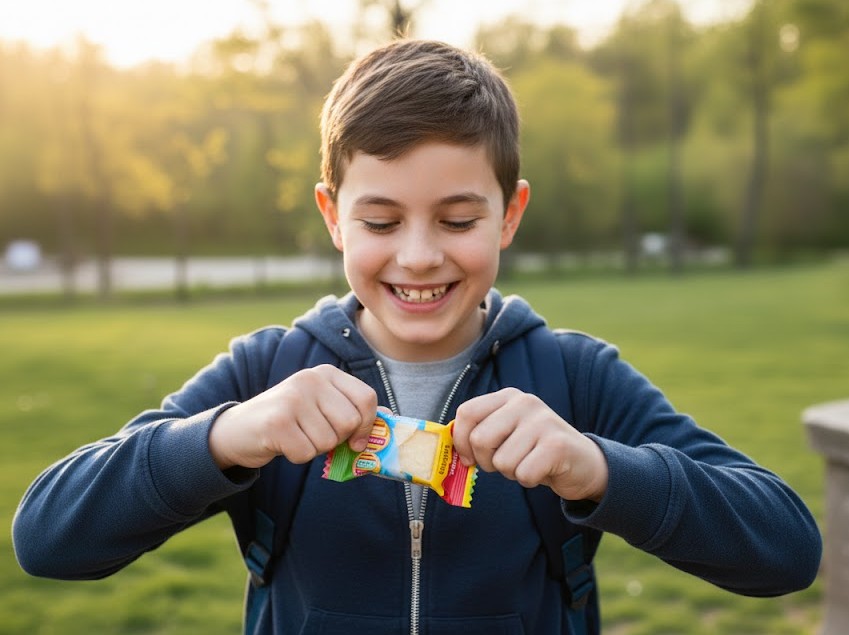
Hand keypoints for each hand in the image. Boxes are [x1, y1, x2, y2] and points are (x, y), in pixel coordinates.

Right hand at [209, 365, 377, 469]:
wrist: (238, 429)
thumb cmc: (288, 421)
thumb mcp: (320, 406)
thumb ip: (349, 411)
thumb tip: (388, 424)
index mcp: (326, 373)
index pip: (366, 399)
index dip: (367, 425)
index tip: (357, 441)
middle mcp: (310, 379)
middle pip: (350, 423)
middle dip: (336, 439)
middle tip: (314, 434)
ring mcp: (292, 399)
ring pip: (328, 441)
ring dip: (314, 448)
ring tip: (296, 436)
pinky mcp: (277, 422)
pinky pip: (306, 453)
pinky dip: (297, 456)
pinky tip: (283, 443)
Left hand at [452, 388, 607, 501]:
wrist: (582, 463)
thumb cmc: (534, 451)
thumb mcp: (506, 433)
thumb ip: (479, 433)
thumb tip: (446, 447)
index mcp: (508, 397)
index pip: (467, 413)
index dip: (460, 441)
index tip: (469, 457)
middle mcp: (525, 403)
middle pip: (480, 439)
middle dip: (486, 461)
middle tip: (505, 463)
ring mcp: (543, 422)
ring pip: (501, 461)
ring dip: (511, 473)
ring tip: (529, 463)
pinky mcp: (557, 445)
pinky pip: (522, 474)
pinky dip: (529, 480)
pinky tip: (542, 470)